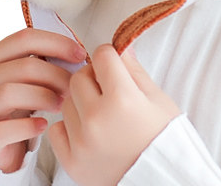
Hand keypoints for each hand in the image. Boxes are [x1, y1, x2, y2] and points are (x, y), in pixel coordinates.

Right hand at [0, 28, 86, 172]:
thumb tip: (77, 54)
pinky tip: (43, 125)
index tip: (80, 54)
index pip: (25, 38)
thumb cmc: (13, 108)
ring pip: (10, 93)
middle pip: (24, 66)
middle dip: (56, 75)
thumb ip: (41, 63)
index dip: (57, 43)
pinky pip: (4, 129)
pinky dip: (28, 126)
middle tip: (72, 87)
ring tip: (60, 105)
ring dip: (44, 97)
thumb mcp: (23, 80)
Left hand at [47, 44, 180, 185]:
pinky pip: (57, 130)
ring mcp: (82, 142)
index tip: (114, 65)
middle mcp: (98, 118)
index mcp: (123, 98)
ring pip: (67, 102)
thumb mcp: (158, 99)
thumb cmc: (164, 140)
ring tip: (101, 115)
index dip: (110, 57)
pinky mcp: (72, 162)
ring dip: (81, 103)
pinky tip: (88, 132)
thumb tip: (121, 48)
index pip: (102, 56)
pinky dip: (69, 128)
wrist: (160, 181)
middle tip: (107, 90)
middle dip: (92, 78)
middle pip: (79, 76)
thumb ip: (134, 71)